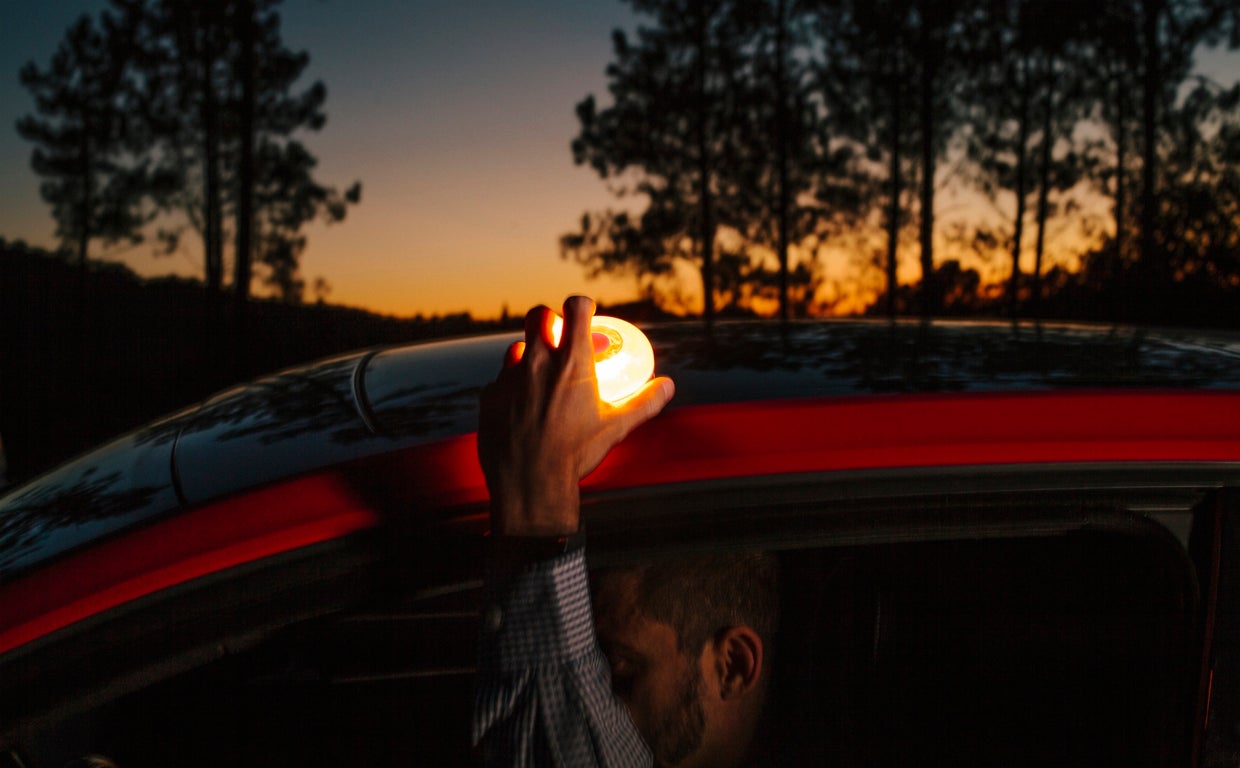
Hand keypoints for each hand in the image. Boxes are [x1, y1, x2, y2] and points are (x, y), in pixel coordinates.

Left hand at [477, 296, 674, 536]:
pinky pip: (500, 381)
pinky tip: (521, 409)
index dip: (582, 304)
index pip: (575, 306)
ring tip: (539, 377)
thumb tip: (667, 386)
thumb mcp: (616, 426)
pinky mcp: (490, 395)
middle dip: (550, 320)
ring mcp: (510, 376)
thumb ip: (644, 402)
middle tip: (558, 339)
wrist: (529, 482)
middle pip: (539, 315)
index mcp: (572, 362)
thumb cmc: (575, 453)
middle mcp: (538, 361)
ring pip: (516, 347)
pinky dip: (511, 387)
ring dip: (528, 355)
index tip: (585, 312)